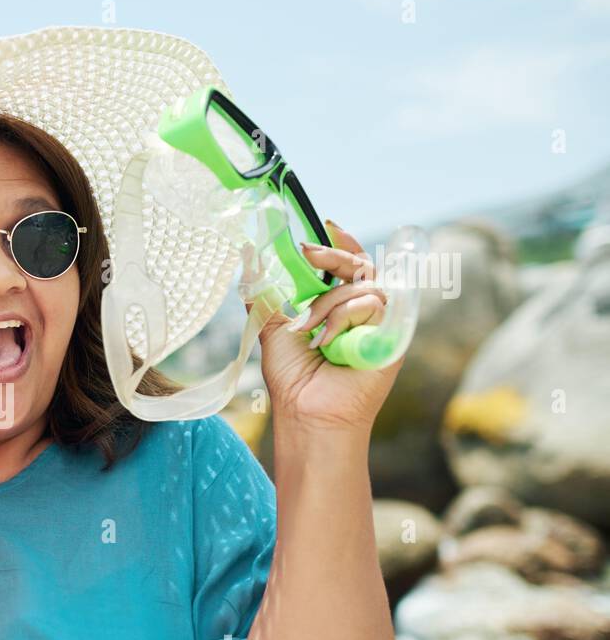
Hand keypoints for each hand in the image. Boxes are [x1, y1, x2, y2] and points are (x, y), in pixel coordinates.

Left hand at [248, 220, 401, 435]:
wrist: (307, 413)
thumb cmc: (293, 378)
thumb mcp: (272, 327)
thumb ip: (264, 293)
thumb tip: (247, 255)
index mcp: (339, 309)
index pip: (349, 265)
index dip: (341, 243)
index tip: (324, 226)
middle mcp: (363, 314)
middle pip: (362, 266)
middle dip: (333, 255)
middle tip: (306, 252)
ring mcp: (379, 324)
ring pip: (362, 286)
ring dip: (327, 304)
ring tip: (306, 330)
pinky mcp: (392, 336)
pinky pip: (373, 304)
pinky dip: (343, 318)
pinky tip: (325, 343)